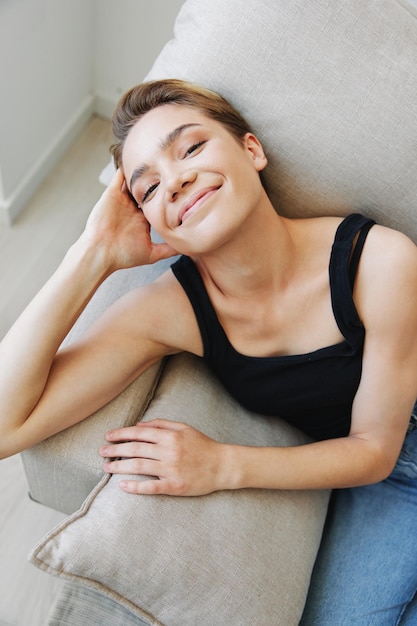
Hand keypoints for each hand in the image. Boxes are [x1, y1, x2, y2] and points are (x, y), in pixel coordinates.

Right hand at [82, 169, 177, 271]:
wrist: (101, 253)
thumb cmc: (123, 256)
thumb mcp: (152, 253)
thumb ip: (168, 249)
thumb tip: (186, 248)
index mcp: (142, 220)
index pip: (156, 205)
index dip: (167, 197)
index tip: (181, 189)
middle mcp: (132, 209)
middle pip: (146, 191)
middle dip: (157, 182)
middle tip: (172, 170)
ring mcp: (122, 200)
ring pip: (133, 182)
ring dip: (142, 173)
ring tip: (156, 159)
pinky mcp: (112, 194)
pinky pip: (118, 177)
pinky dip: (125, 168)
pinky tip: (136, 156)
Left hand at [99, 419, 228, 495]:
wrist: (222, 465)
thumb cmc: (202, 446)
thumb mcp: (184, 428)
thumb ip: (161, 425)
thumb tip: (139, 425)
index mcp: (170, 436)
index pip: (139, 433)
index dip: (121, 434)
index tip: (108, 436)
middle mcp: (169, 451)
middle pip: (135, 449)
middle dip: (115, 450)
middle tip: (102, 452)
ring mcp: (171, 470)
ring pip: (139, 467)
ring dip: (120, 467)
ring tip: (107, 467)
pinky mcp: (175, 486)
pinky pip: (151, 487)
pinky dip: (135, 487)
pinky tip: (123, 486)